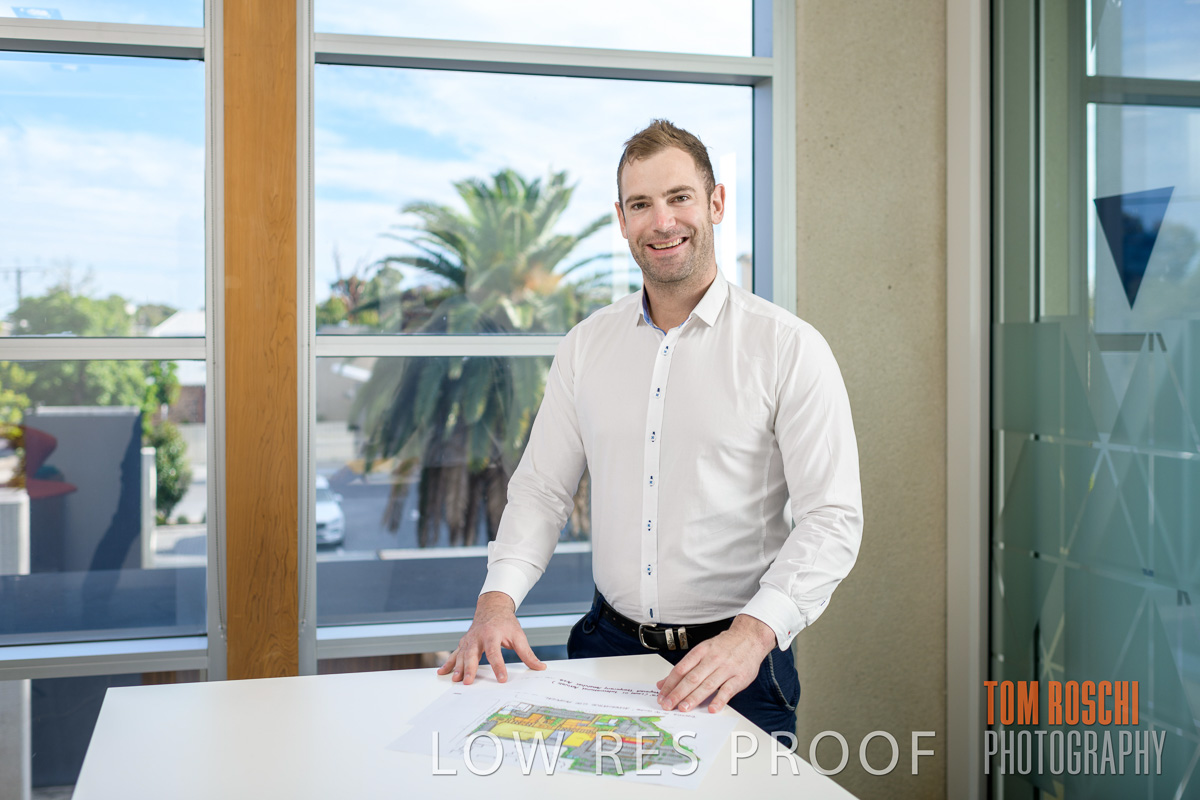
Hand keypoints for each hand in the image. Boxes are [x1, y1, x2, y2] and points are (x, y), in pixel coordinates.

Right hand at [436, 592, 545, 683]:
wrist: (492, 608)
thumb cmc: (506, 623)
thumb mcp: (519, 636)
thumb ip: (527, 654)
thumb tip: (540, 668)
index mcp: (493, 634)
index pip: (495, 652)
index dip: (499, 666)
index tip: (502, 679)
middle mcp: (478, 636)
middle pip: (473, 653)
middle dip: (470, 668)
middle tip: (468, 682)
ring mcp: (469, 640)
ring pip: (461, 654)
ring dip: (457, 668)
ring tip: (455, 680)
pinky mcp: (464, 643)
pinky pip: (455, 654)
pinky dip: (448, 663)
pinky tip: (442, 672)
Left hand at [655, 615, 775, 713]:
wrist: (750, 637)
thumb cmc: (724, 646)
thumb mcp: (702, 651)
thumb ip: (684, 667)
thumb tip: (663, 683)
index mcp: (701, 652)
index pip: (681, 669)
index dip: (670, 683)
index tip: (662, 696)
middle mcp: (712, 659)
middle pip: (692, 678)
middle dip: (678, 693)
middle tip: (668, 705)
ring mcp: (726, 668)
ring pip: (708, 684)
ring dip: (694, 698)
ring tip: (684, 708)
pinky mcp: (740, 677)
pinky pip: (728, 690)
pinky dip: (719, 700)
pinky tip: (711, 709)